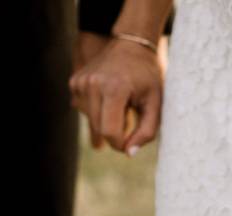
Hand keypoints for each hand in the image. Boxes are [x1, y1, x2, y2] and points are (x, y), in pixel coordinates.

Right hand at [69, 38, 163, 154]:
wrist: (133, 45)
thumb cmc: (148, 77)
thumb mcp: (156, 104)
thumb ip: (147, 132)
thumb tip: (129, 154)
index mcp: (114, 88)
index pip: (110, 131)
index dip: (121, 144)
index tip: (132, 141)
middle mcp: (93, 83)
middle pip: (99, 128)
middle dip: (115, 134)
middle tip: (130, 121)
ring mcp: (80, 82)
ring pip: (91, 121)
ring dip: (106, 121)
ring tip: (121, 104)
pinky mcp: (74, 82)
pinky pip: (84, 110)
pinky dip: (97, 110)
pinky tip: (109, 98)